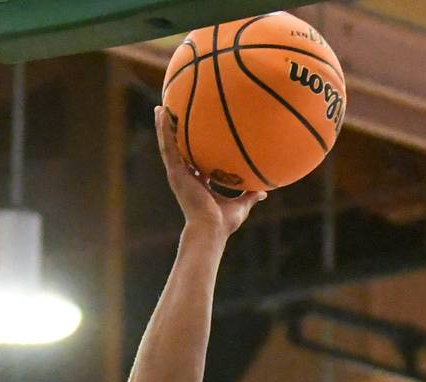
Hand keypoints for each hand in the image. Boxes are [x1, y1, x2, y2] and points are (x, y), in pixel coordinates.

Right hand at [155, 106, 265, 237]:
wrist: (210, 229)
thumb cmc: (223, 223)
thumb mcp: (240, 206)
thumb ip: (249, 196)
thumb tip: (264, 192)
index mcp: (198, 184)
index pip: (195, 163)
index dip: (194, 150)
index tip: (196, 137)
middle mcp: (186, 177)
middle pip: (179, 150)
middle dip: (175, 134)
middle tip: (172, 115)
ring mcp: (179, 175)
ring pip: (168, 145)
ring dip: (164, 126)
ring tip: (161, 107)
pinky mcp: (175, 173)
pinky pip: (168, 147)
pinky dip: (164, 130)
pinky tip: (161, 113)